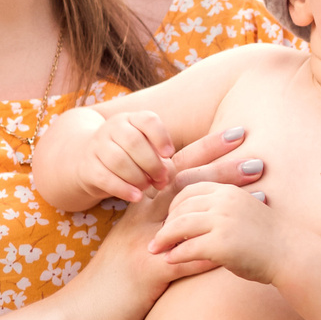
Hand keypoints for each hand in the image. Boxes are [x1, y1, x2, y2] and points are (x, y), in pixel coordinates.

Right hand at [68, 131, 263, 319]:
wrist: (82, 311)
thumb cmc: (113, 281)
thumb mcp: (134, 243)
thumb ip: (160, 225)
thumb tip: (191, 212)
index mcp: (139, 208)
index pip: (175, 169)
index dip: (204, 149)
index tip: (235, 134)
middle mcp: (141, 219)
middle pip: (185, 183)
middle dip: (222, 168)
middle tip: (257, 160)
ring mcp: (143, 244)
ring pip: (190, 215)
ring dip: (227, 205)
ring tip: (261, 196)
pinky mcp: (147, 272)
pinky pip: (186, 259)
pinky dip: (215, 252)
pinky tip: (241, 245)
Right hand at [78, 109, 232, 204]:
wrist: (85, 163)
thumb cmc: (134, 161)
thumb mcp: (155, 153)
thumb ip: (186, 156)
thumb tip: (235, 157)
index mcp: (136, 121)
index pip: (149, 121)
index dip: (160, 136)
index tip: (170, 153)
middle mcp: (116, 129)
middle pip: (134, 141)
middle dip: (152, 162)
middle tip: (165, 181)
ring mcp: (99, 148)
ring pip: (119, 158)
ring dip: (137, 175)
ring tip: (150, 190)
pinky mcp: (88, 169)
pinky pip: (104, 176)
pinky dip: (122, 187)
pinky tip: (136, 198)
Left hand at [148, 179, 289, 283]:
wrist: (291, 254)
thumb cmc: (268, 238)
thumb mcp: (244, 211)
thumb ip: (222, 208)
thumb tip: (198, 214)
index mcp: (228, 190)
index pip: (188, 190)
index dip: (173, 205)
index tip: (166, 220)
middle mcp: (224, 201)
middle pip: (180, 207)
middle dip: (164, 222)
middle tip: (154, 237)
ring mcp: (223, 221)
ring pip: (180, 225)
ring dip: (164, 239)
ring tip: (155, 249)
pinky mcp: (222, 244)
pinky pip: (189, 247)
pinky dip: (176, 254)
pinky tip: (169, 260)